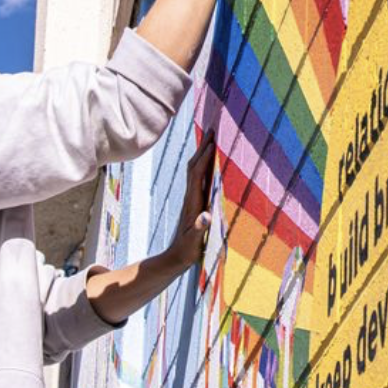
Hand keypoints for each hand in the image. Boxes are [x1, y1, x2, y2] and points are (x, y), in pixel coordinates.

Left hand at [165, 134, 219, 273]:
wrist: (174, 258)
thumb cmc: (187, 251)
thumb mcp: (194, 242)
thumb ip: (200, 229)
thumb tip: (206, 216)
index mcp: (192, 203)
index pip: (197, 175)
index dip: (204, 159)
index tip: (212, 143)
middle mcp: (190, 197)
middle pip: (194, 166)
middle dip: (202, 147)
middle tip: (212, 129)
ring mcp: (191, 199)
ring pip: (195, 170)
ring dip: (202, 153)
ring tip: (212, 139)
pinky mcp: (194, 202)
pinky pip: (198, 178)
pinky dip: (204, 165)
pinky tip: (210, 162)